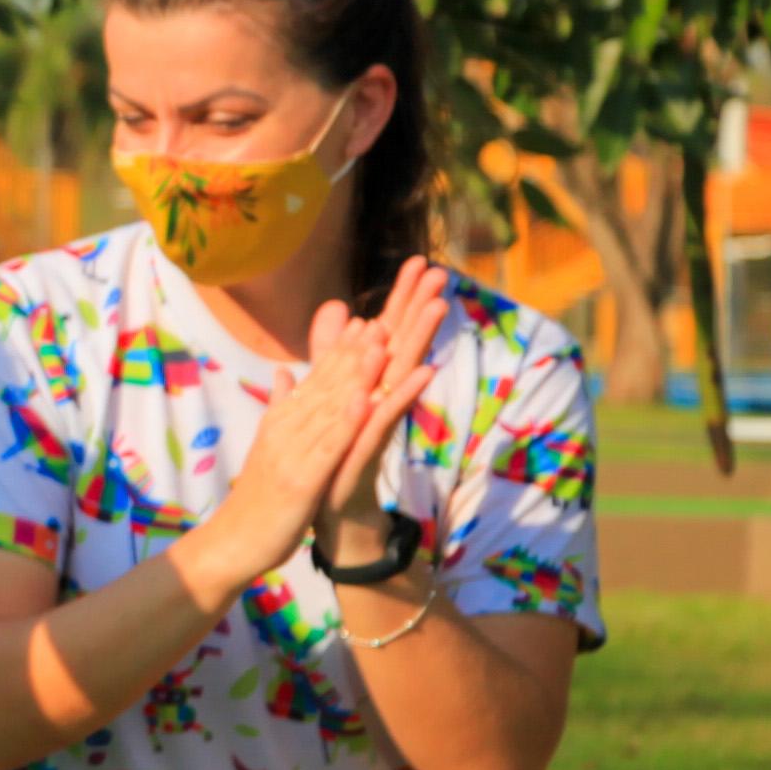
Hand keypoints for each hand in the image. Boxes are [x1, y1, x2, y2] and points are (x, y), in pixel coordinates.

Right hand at [204, 293, 409, 584]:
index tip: (365, 322)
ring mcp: (291, 453)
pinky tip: (368, 401)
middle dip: (354, 352)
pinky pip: (329, 447)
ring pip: (329, 408)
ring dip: (357, 375)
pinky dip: (348, 422)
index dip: (341, 352)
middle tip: (381, 319)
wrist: (234, 542)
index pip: (315, 380)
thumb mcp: (269, 447)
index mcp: (281, 422)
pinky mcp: (301, 480)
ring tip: (383, 345)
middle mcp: (284, 430)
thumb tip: (282, 372)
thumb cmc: (256, 499)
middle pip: (324, 385)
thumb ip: (279, 407)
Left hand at [319, 258, 452, 548]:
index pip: (389, 332)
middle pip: (404, 343)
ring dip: (421, 340)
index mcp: (370, 384)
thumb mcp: (329, 397)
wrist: (331, 509)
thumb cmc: (335, 454)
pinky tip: (421, 372)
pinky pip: (390, 417)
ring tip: (440, 307)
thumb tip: (336, 314)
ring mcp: (379, 421)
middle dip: (420, 307)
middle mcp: (381, 398)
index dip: (402, 298)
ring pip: (403, 374)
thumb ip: (331, 356)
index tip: (420, 261)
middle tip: (441, 271)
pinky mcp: (371, 447)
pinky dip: (403, 395)